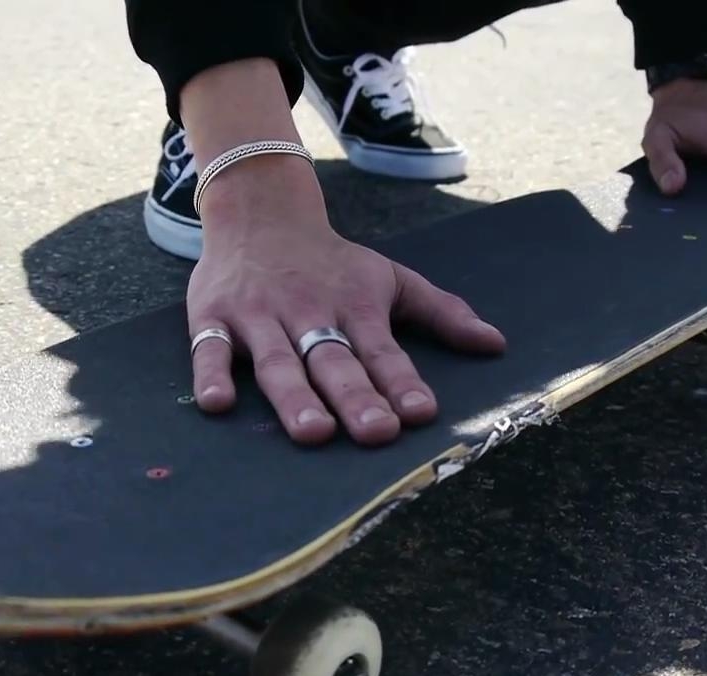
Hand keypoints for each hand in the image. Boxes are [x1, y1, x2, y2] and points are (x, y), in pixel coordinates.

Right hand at [187, 158, 504, 445]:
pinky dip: (213, 373)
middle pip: (334, 362)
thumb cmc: (332, 261)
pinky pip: (210, 349)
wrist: (261, 210)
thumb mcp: (391, 277)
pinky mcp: (213, 318)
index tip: (421, 413)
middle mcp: (309, 312)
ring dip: (295, 397)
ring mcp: (260, 316)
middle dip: (356, 397)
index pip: (382, 351)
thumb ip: (441, 312)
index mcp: (355, 307)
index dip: (401, 382)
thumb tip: (496, 344)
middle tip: (375, 433)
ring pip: (279, 362)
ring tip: (313, 433)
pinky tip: (218, 403)